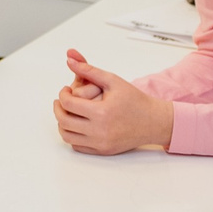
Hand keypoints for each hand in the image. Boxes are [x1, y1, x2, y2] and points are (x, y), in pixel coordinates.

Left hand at [54, 50, 173, 153]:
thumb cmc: (135, 100)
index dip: (63, 94)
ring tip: (67, 112)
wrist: (154, 122)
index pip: (68, 104)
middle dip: (58, 108)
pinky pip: (77, 146)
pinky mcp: (103, 151)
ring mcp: (101, 143)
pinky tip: (77, 124)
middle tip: (62, 100)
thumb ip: (89, 70)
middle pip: (64, 121)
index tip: (66, 89)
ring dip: (62, 123)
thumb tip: (69, 60)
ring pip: (67, 136)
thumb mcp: (113, 81)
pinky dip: (72, 135)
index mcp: (102, 112)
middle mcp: (100, 131)